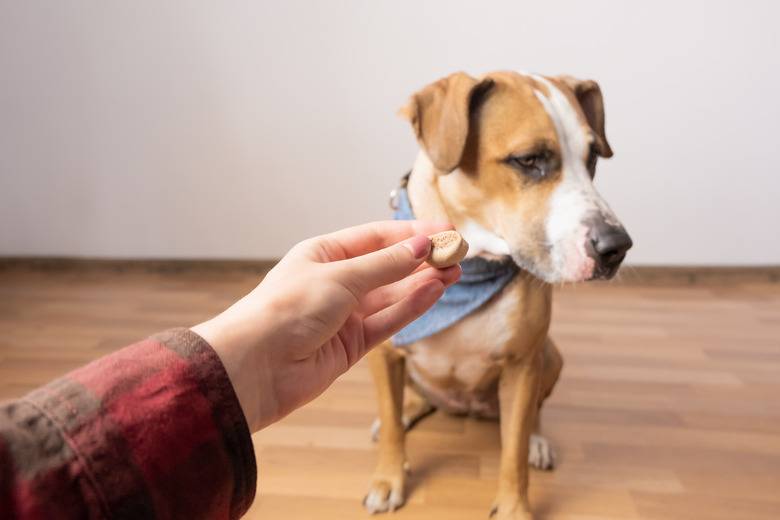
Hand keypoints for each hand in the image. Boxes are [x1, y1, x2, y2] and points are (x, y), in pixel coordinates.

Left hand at [191, 221, 460, 431]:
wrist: (254, 368)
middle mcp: (335, 282)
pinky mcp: (351, 345)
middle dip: (422, 260)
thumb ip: (385, 265)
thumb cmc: (283, 311)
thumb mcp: (340, 277)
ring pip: (392, 295)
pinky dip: (411, 307)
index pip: (376, 238)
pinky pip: (388, 321)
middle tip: (457, 254)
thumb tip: (421, 247)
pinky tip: (433, 292)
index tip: (445, 231)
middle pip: (388, 266)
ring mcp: (344, 315)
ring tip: (454, 272)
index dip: (412, 234)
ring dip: (422, 283)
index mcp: (323, 255)